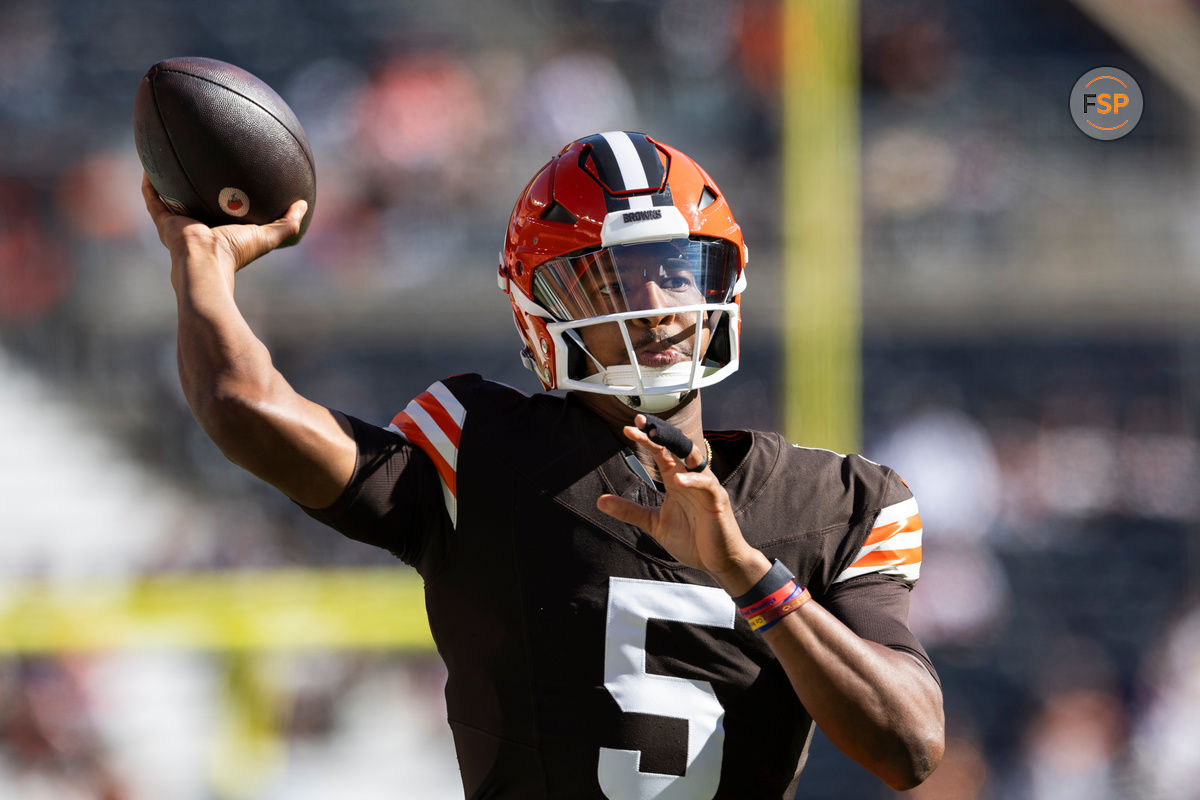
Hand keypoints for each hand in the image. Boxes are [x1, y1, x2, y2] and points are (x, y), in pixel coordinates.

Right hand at [141, 173, 306, 273]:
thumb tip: (304, 205)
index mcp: (218, 230)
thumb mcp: (266, 236)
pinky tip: (151, 164)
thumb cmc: (236, 252)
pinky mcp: (163, 220)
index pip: (220, 210)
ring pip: (169, 198)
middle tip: (197, 162)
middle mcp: (196, 226)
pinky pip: (152, 197)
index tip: (228, 177)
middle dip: (194, 186)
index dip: (223, 195)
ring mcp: (177, 223)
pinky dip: (150, 183)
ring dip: (168, 181)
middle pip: (194, 202)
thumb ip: (287, 222)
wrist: (206, 263)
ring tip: (168, 158)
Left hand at [596, 416, 769, 593]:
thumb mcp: (653, 523)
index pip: (661, 452)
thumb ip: (629, 510)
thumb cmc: (691, 539)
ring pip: (693, 458)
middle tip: (640, 421)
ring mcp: (705, 487)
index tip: (628, 428)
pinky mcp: (717, 500)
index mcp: (676, 480)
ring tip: (655, 437)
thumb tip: (599, 501)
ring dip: (675, 445)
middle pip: (675, 447)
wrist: (719, 561)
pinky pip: (705, 484)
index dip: (646, 439)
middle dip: (659, 432)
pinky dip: (692, 480)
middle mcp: (691, 478)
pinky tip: (678, 480)